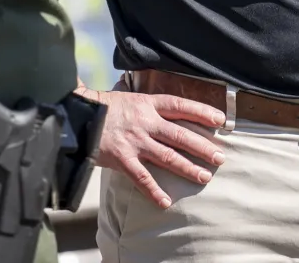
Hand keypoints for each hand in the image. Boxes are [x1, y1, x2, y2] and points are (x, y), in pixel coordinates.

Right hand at [79, 82, 226, 209]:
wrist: (77, 115)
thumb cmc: (103, 106)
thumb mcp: (128, 97)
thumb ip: (148, 106)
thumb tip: (168, 110)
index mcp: (147, 104)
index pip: (180, 106)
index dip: (201, 112)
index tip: (221, 120)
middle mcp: (145, 122)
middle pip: (180, 135)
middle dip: (202, 147)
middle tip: (220, 158)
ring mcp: (134, 141)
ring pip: (167, 156)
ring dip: (187, 168)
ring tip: (204, 177)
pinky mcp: (122, 159)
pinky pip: (142, 178)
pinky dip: (154, 191)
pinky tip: (166, 202)